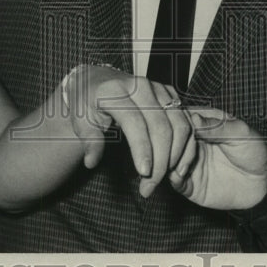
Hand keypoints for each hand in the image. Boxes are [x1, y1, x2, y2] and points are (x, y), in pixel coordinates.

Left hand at [62, 65, 191, 196]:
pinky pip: (186, 120)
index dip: (142, 149)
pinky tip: (176, 165)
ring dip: (176, 155)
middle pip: (161, 126)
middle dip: (160, 160)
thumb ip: (89, 141)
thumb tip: (91, 162)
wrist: (98, 80)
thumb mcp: (80, 121)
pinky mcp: (169, 93)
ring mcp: (158, 88)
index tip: (144, 174)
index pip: (135, 122)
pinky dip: (186, 145)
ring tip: (164, 178)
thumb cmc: (88, 103)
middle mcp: (140, 86)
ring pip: (179, 123)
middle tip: (150, 186)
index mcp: (115, 91)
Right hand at [168, 108, 266, 210]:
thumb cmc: (255, 150)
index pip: (180, 117)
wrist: (265, 182)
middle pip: (170, 138)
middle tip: (184, 150)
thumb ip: (217, 126)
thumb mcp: (241, 132)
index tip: (179, 127)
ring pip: (169, 158)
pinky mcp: (191, 184)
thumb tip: (194, 117)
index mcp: (203, 123)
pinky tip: (182, 176)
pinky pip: (175, 181)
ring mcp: (190, 162)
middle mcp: (192, 141)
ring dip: (171, 160)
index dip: (175, 121)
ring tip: (183, 165)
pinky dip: (173, 178)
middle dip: (172, 143)